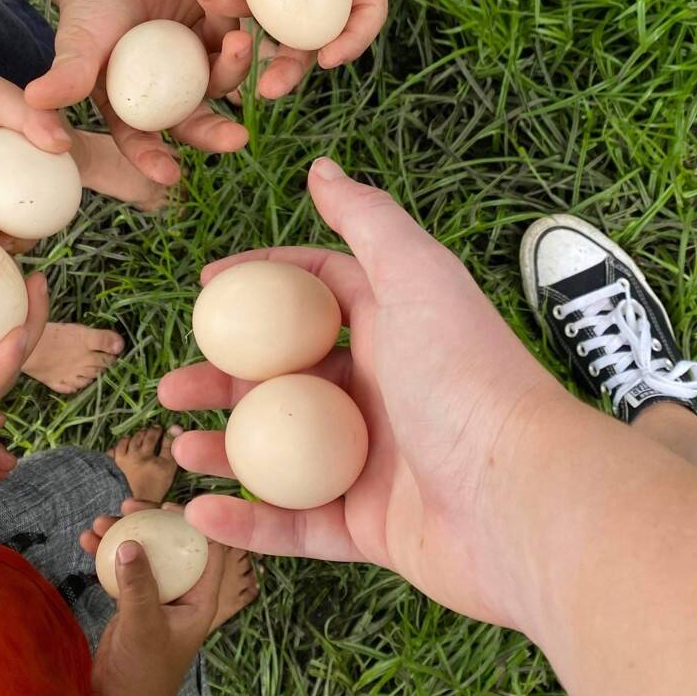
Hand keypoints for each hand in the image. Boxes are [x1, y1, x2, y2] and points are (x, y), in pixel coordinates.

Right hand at [25, 0, 249, 185]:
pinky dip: (222, 6)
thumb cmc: (88, 15)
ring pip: (226, 72)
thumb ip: (66, 74)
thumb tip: (33, 100)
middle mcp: (173, 96)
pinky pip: (230, 22)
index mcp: (135, 109)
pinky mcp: (219, 27)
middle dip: (219, 133)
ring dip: (236, 61)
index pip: (142, 141)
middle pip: (198, 121)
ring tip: (239, 38)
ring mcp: (200, 63)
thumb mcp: (77, 43)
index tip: (170, 175)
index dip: (153, 159)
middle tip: (238, 138)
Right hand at [81, 500, 222, 695]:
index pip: (209, 548)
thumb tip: (128, 542)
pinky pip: (125, 568)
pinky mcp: (136, 601)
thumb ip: (138, 585)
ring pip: (145, 552)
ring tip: (97, 523)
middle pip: (172, 542)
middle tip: (126, 506)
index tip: (166, 504)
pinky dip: (107, 554)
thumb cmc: (143, 673)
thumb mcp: (143, 626)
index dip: (194, 521)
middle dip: (150, 520)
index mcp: (201, 597)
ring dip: (122, 534)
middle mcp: (184, 591)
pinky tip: (86, 541)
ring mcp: (159, 595)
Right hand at [159, 160, 570, 630]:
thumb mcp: (416, 277)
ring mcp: (375, 462)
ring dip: (225, 447)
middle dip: (225, 376)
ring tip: (177, 440)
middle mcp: (383, 389)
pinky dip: (248, 522)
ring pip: (281, 452)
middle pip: (285, 376)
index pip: (315, 293)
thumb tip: (322, 167)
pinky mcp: (373, 528)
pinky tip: (199, 510)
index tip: (204, 292)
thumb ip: (368, 221)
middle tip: (173, 383)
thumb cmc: (467, 375)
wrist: (522, 498)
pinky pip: (297, 526)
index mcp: (394, 327)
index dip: (259, 285)